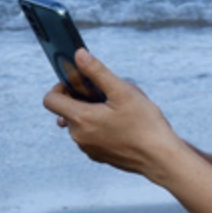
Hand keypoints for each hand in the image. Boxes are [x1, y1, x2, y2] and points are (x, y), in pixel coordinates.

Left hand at [41, 49, 180, 179]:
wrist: (161, 158)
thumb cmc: (145, 124)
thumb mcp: (122, 91)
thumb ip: (97, 71)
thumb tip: (78, 54)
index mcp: (81, 119)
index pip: (50, 100)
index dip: (60, 87)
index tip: (78, 84)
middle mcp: (78, 136)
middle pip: (66, 111)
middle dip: (82, 99)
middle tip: (106, 94)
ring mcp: (88, 149)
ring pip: (80, 124)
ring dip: (91, 113)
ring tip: (117, 110)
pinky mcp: (98, 156)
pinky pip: (90, 136)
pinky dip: (99, 127)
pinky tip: (121, 125)